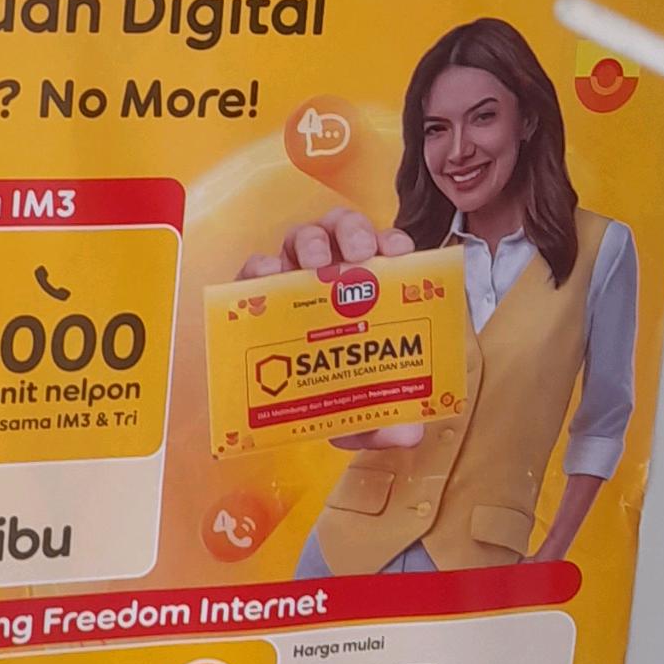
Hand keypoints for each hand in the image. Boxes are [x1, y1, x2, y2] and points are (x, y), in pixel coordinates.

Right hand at [237, 212, 421, 451]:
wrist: (286, 412)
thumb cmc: (335, 397)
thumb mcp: (365, 413)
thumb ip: (388, 420)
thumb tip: (407, 432)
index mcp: (371, 290)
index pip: (386, 251)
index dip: (394, 242)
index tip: (398, 253)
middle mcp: (334, 274)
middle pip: (345, 230)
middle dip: (354, 231)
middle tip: (358, 256)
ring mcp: (294, 278)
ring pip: (304, 236)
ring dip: (312, 240)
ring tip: (317, 264)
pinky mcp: (256, 292)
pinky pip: (256, 267)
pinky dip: (262, 266)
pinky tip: (269, 277)